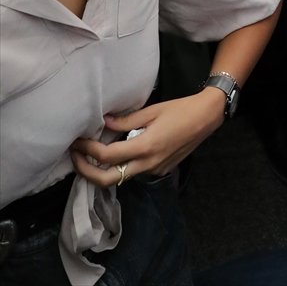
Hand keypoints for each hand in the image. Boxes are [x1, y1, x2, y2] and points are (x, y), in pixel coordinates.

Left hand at [70, 91, 225, 186]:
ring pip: (121, 177)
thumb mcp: (152, 111)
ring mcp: (154, 171)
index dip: (88, 151)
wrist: (206, 117)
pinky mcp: (160, 170)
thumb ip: (126, 121)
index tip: (78, 142)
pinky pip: (136, 171)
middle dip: (86, 172)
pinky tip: (121, 150)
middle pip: (108, 180)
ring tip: (93, 152)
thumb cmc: (180, 109)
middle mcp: (148, 165)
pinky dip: (123, 164)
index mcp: (145, 147)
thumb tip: (104, 123)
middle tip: (75, 157)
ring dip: (103, 169)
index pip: (107, 157)